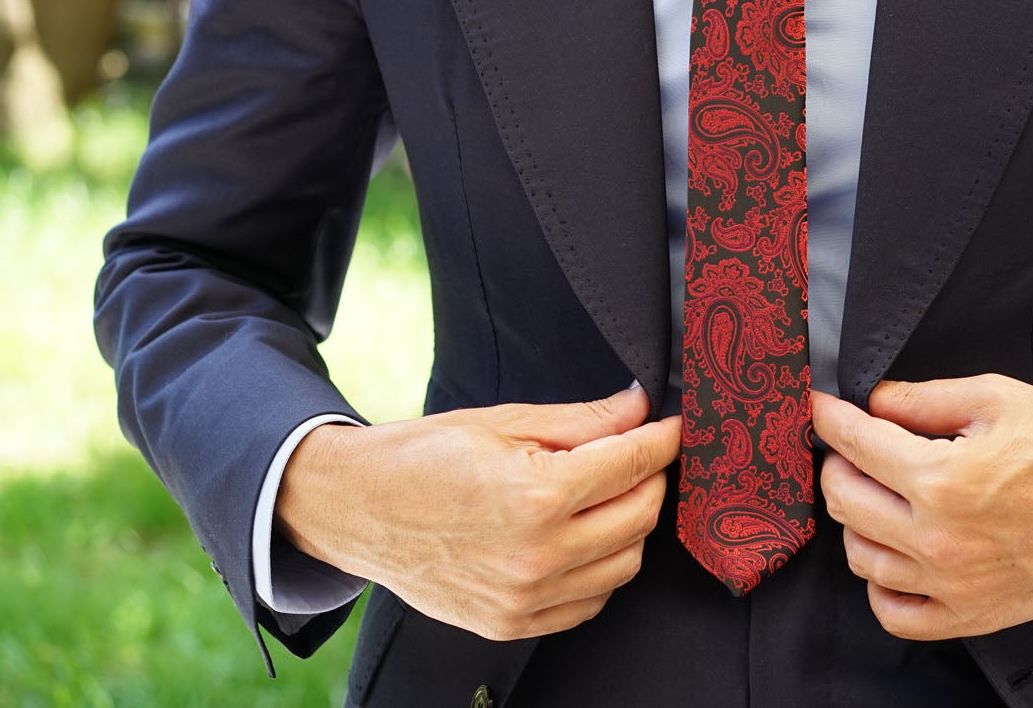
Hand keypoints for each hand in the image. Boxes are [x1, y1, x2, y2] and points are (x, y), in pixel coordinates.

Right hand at [277, 385, 679, 640]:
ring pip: (624, 565)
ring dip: (630, 526)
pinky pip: (590, 603)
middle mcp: (537, 554)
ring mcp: (525, 597)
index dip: (665, 438)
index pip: (633, 464)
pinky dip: (601, 569)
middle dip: (652, 478)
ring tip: (607, 494)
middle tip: (639, 454)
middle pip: (641, 517)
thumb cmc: (421, 458)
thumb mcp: (504, 421)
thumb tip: (637, 409)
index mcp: (537, 495)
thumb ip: (581, 421)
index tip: (676, 426)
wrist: (355, 508)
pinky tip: (583, 536)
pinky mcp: (512, 622)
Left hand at [811, 375, 1032, 639]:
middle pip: (844, 502)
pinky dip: (882, 584)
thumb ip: (924, 398)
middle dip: (838, 464)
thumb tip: (875, 403)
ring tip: (880, 494)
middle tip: (854, 446)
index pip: (854, 445)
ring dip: (857, 520)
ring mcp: (954, 586)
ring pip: (860, 557)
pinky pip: (896, 614)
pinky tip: (896, 553)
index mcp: (944, 479)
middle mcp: (940, 540)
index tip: (817, 407)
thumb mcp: (997, 397)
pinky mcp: (973, 615)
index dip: (828, 418)